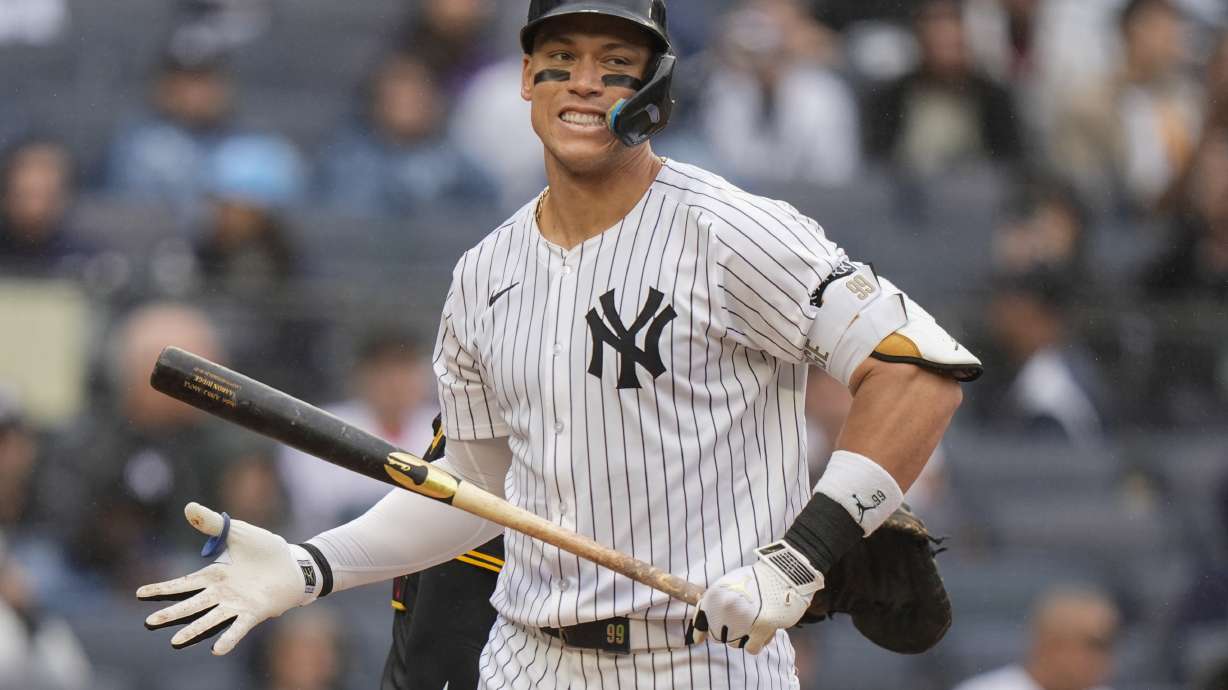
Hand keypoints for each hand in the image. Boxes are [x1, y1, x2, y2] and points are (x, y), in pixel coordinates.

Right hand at [137, 503, 315, 654]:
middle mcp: (222, 593)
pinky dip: (228, 638)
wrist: (294, 563)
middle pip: (191, 605)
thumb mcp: (238, 532)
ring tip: (175, 642)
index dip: (162, 589)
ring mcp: (237, 604)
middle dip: (171, 614)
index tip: (139, 593)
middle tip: (149, 622)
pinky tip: (217, 649)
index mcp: (215, 576)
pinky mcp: (254, 611)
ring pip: (210, 619)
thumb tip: (188, 507)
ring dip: (193, 630)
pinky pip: (238, 627)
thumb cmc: (265, 550)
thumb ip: (213, 524)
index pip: (183, 584)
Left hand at [688, 554, 816, 653]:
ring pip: (734, 644)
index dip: (700, 632)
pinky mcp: (761, 628)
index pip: (700, 621)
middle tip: (740, 622)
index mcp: (715, 595)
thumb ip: (714, 606)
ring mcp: (742, 619)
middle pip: (717, 636)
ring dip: (742, 637)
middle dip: (726, 632)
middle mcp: (725, 608)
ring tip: (753, 621)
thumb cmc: (755, 581)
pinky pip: (751, 649)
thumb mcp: (728, 585)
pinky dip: (756, 643)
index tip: (699, 639)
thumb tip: (698, 636)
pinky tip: (762, 631)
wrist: (782, 574)